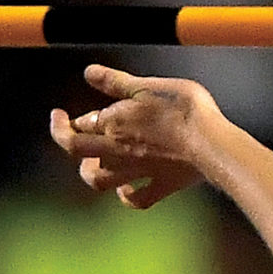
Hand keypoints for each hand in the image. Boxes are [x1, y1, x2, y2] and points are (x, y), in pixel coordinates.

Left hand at [47, 65, 227, 208]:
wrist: (211, 143)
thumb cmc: (183, 109)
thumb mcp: (149, 86)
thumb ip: (116, 81)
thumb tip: (88, 73)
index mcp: (114, 122)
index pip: (80, 122)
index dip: (67, 119)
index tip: (61, 113)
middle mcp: (118, 149)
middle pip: (77, 150)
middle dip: (64, 140)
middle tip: (64, 131)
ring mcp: (138, 170)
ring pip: (99, 180)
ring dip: (89, 172)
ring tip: (90, 164)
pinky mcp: (161, 185)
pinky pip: (137, 200)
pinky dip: (127, 197)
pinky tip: (126, 190)